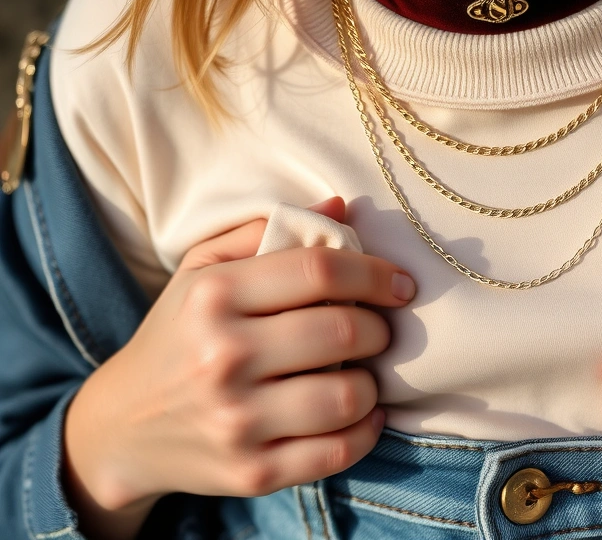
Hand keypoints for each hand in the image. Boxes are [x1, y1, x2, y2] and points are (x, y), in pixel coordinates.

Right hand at [64, 197, 415, 538]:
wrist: (123, 426)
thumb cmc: (179, 335)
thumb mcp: (202, 271)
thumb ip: (266, 231)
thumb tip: (339, 207)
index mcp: (214, 296)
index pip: (319, 270)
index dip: (374, 273)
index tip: (399, 285)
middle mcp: (222, 357)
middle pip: (342, 331)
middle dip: (378, 328)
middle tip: (377, 330)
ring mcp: (237, 421)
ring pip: (348, 396)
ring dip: (373, 382)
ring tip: (362, 373)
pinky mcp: (251, 473)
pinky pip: (338, 452)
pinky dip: (367, 431)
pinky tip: (363, 415)